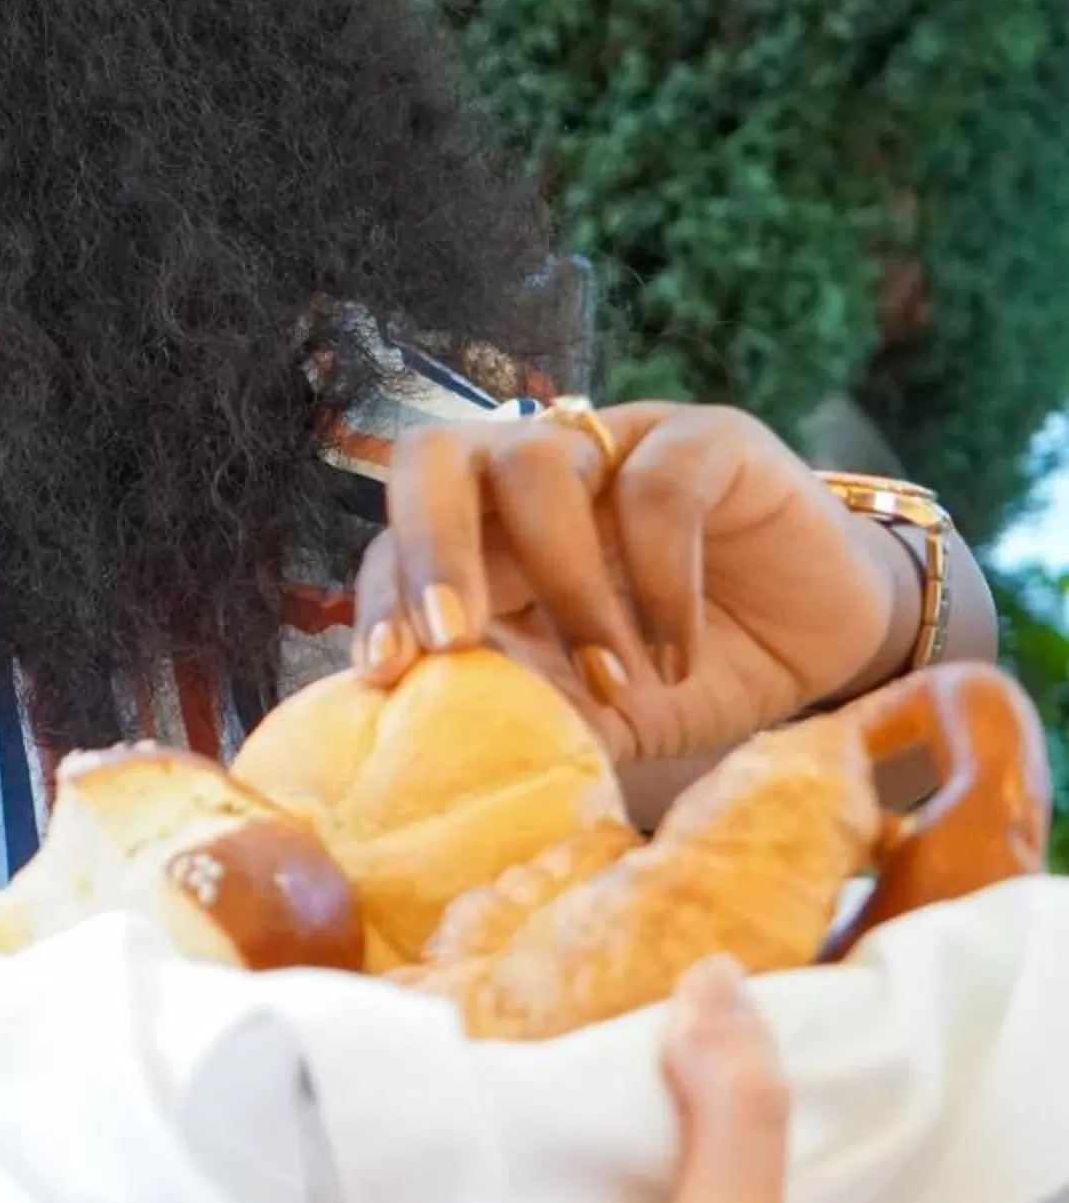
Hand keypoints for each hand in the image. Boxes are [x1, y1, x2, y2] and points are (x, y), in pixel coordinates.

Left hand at [355, 401, 901, 763]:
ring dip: (562, 584)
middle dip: (427, 547)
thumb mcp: (589, 712)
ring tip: (610, 679)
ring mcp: (614, 445)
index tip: (382, 675)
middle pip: (434, 459)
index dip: (378, 600)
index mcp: (480, 535)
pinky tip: (675, 658)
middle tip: (449, 639)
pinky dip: (659, 583)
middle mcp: (530, 473)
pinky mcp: (706, 439)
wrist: (822, 650)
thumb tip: (431, 763)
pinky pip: (658, 487)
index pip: (393, 543)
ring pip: (538, 464)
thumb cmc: (681, 676)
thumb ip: (518, 715)